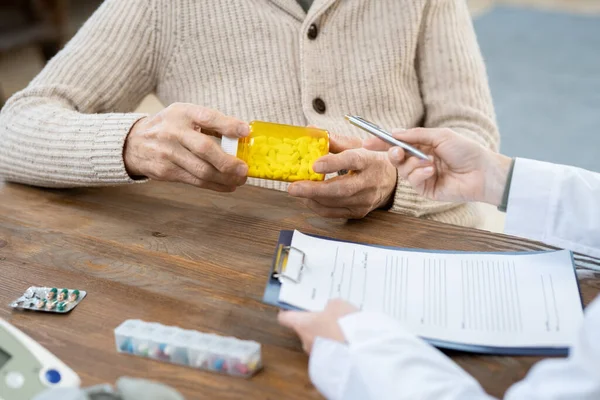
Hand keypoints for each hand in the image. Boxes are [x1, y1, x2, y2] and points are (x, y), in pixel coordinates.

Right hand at [123, 103, 248, 191]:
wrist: (133, 142)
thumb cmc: (169, 127)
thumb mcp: (185, 115)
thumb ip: (210, 123)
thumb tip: (242, 136)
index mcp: (182, 113)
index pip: (207, 117)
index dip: (228, 124)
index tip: (246, 131)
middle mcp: (173, 132)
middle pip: (205, 149)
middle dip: (228, 162)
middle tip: (244, 169)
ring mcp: (167, 153)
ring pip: (201, 170)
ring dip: (225, 179)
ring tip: (240, 180)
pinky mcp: (165, 171)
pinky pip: (195, 181)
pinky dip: (215, 185)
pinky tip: (227, 186)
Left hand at [278, 299, 358, 353]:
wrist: (359, 352)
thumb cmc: (344, 325)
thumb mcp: (338, 305)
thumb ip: (330, 306)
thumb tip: (330, 309)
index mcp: (302, 324)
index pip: (285, 318)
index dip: (289, 312)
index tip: (293, 310)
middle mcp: (305, 341)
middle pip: (304, 330)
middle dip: (315, 324)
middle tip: (329, 318)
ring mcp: (315, 354)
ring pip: (317, 341)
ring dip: (326, 337)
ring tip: (342, 331)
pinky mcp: (327, 364)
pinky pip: (328, 351)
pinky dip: (334, 347)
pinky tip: (347, 342)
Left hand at [287, 134, 397, 218]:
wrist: (391, 180)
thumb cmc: (370, 160)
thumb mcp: (357, 145)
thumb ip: (334, 140)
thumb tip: (310, 130)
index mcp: (370, 160)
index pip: (353, 161)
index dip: (333, 164)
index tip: (314, 165)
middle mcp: (369, 182)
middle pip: (342, 189)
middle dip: (315, 190)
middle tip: (294, 187)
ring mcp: (365, 200)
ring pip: (335, 203)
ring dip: (312, 198)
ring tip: (297, 191)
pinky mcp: (359, 212)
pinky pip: (334, 213)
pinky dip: (317, 207)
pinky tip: (307, 199)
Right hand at [363, 128, 511, 205]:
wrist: (483, 172)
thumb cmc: (466, 151)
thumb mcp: (439, 136)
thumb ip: (415, 135)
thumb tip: (394, 133)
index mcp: (423, 146)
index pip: (397, 144)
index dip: (381, 143)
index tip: (366, 142)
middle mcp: (420, 161)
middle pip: (395, 158)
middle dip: (393, 154)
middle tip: (396, 152)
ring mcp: (422, 177)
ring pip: (403, 170)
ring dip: (414, 164)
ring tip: (430, 162)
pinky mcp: (426, 190)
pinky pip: (413, 181)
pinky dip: (420, 174)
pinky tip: (433, 171)